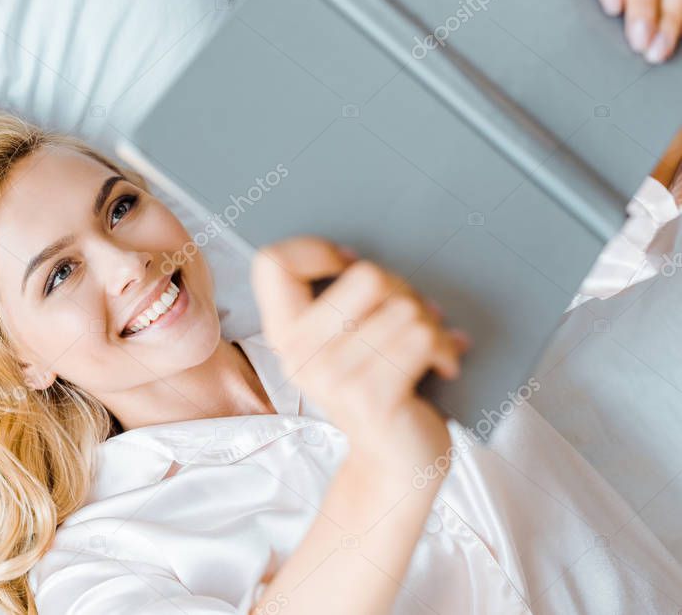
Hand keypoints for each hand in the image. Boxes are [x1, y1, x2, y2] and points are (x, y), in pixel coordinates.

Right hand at [250, 236, 468, 461]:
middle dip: (402, 289)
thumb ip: (338, 303)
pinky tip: (442, 364)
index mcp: (284, 335)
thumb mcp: (341, 344)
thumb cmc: (378, 390)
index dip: (315, 250)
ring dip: (430, 324)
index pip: (273, 263)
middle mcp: (299, 356)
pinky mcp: (372, 398)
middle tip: (409, 314)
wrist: (394, 465)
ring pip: (405, 308)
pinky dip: (443, 347)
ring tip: (430, 345)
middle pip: (366, 276)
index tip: (349, 268)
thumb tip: (369, 257)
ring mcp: (333, 378)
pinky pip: (421, 338)